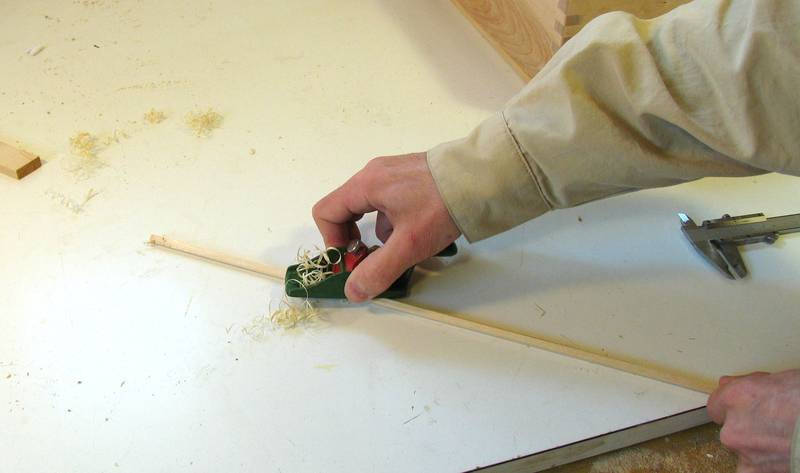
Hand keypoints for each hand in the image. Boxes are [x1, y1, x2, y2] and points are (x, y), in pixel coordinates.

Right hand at [312, 152, 460, 301]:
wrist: (484, 177)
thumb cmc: (441, 206)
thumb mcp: (409, 244)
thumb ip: (378, 270)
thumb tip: (353, 291)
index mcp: (366, 184)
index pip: (326, 212)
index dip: (332, 241)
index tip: (352, 260)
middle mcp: (374, 174)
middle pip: (346, 210)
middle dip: (356, 239)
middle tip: (373, 259)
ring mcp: (393, 173)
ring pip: (371, 208)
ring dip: (381, 233)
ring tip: (407, 247)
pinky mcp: (411, 176)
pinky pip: (391, 202)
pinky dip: (397, 222)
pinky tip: (422, 232)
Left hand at [707, 369, 799, 472]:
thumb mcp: (779, 380)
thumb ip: (747, 384)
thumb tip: (727, 383)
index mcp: (736, 397)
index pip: (716, 405)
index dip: (733, 408)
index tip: (746, 409)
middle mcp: (733, 425)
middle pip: (730, 428)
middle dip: (748, 426)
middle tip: (775, 424)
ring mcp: (744, 451)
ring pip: (742, 449)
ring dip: (756, 447)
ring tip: (784, 441)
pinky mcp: (755, 470)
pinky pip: (750, 468)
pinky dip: (762, 464)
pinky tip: (780, 455)